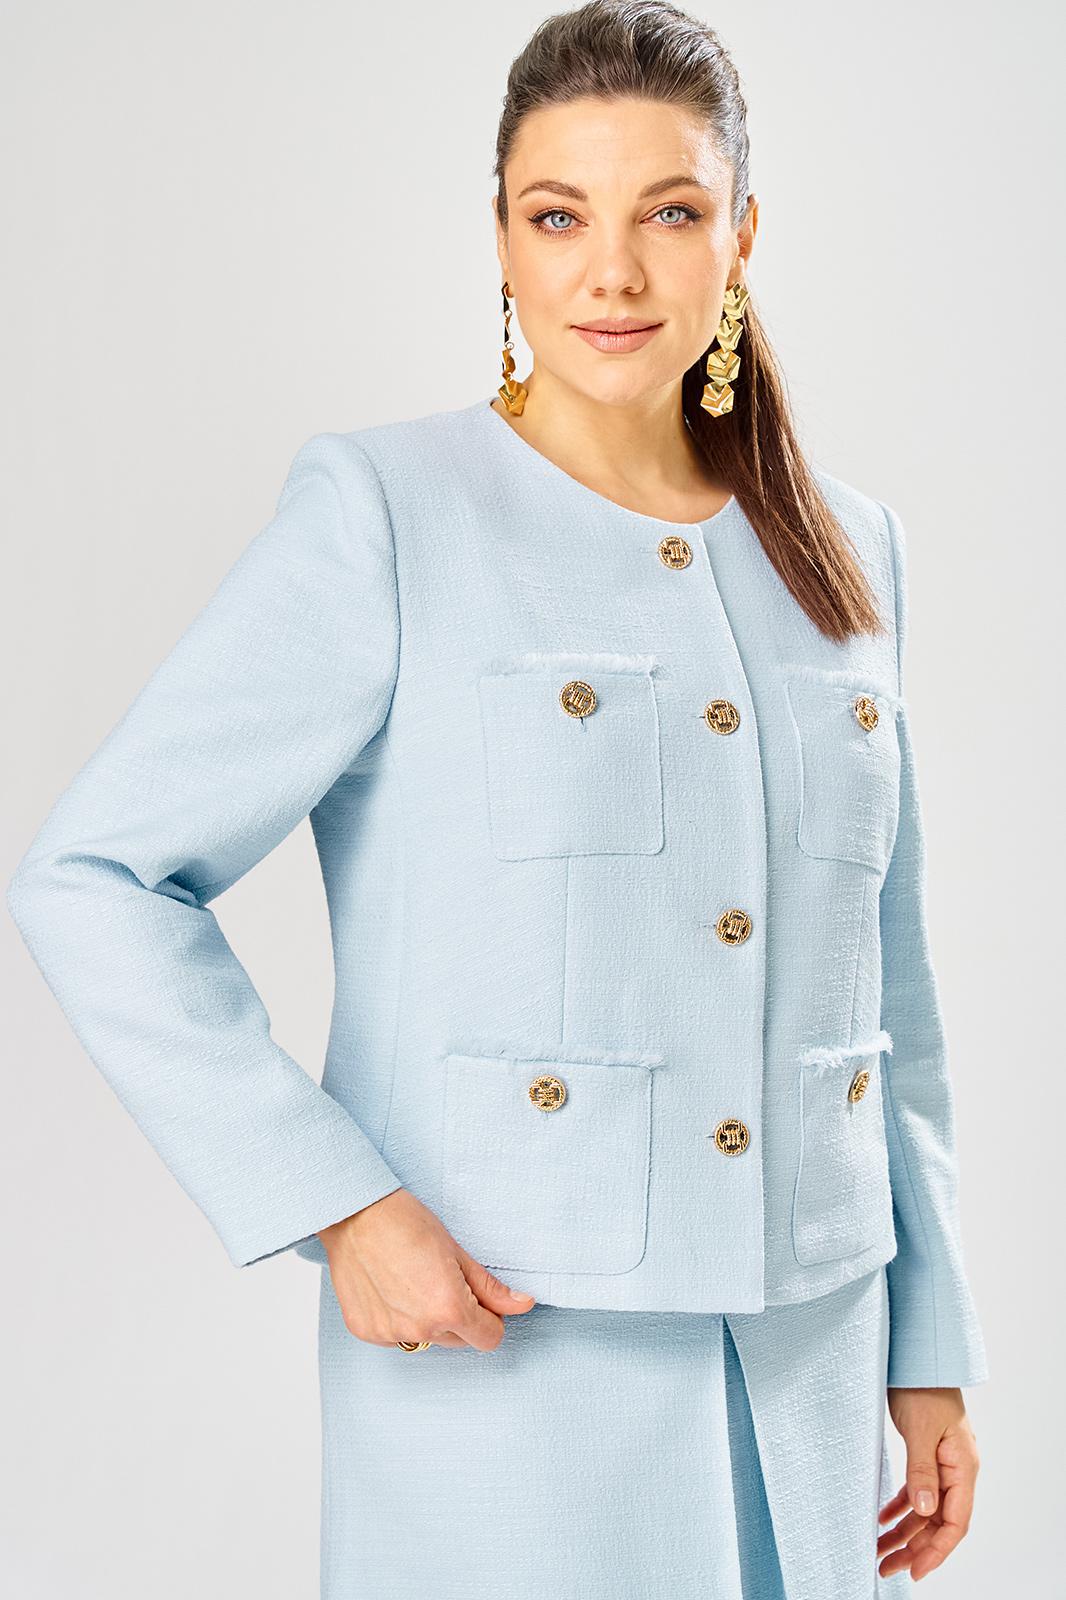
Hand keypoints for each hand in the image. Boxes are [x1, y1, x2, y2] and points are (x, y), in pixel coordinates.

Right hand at [316, 1187, 536, 1350]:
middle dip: (459, 1318)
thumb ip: (490, 1288)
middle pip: (459, 1341)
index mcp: (449, 1309)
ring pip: (426, 1340)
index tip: (481, 1300)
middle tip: (442, 1280)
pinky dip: (399, 1318)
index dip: (491, 1319)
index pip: (489, 1339)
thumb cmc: (406, 1222)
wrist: (354, 1214)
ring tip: (413, 1280)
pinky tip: (391, 1287)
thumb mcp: (457, 1251)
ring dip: (428, 1320)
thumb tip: (523, 1305)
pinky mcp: (366, 1332)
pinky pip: (396, 1336)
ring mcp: (390, 1334)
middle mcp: (420, 1330)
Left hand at [878, 1386, 979, 1580]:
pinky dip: (899, 1508)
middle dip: (914, 1548)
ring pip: (925, 1510)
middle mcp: (955, 1470)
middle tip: (886, 1567)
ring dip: (904, 1532)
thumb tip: (924, 1510)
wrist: (916, 1356)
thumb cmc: (922, 1387)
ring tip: (879, 1551)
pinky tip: (882, 1519)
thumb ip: (922, 1470)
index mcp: (962, 1467)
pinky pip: (916, 1491)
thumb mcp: (920, 1429)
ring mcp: (941, 1463)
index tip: (915, 1571)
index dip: (937, 1550)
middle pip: (939, 1522)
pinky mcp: (925, 1454)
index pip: (956, 1522)